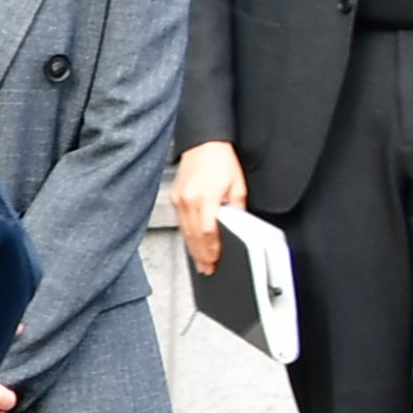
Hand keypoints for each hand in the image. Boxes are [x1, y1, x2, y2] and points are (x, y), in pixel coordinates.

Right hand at [170, 138, 246, 277]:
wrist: (204, 143)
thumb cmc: (221, 160)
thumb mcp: (238, 185)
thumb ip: (236, 208)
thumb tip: (237, 226)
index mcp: (206, 198)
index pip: (208, 233)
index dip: (211, 250)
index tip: (215, 261)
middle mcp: (188, 201)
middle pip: (194, 236)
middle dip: (201, 255)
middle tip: (207, 269)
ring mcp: (179, 200)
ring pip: (186, 231)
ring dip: (193, 248)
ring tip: (200, 261)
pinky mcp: (174, 198)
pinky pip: (181, 222)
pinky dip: (188, 234)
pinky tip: (193, 242)